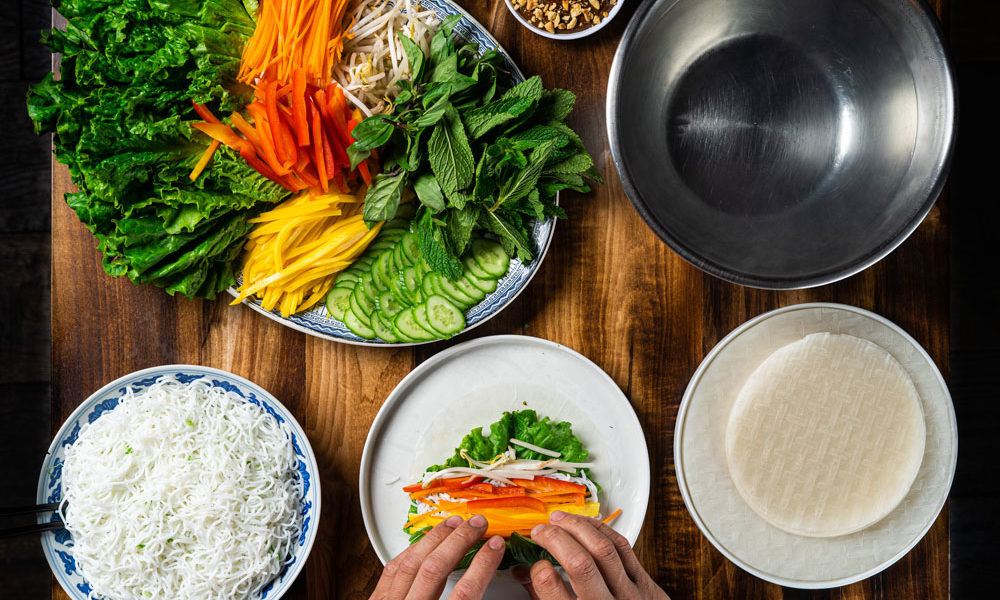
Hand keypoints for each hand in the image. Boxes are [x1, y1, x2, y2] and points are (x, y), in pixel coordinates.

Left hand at [371, 514, 505, 599]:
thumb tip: (489, 581)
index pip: (465, 594)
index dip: (483, 565)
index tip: (495, 545)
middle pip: (435, 569)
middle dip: (459, 541)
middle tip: (478, 524)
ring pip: (411, 564)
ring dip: (435, 539)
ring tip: (454, 523)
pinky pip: (392, 570)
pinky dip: (410, 551)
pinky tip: (424, 542)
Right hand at [515, 512, 670, 599]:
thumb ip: (544, 599)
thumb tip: (523, 572)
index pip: (553, 588)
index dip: (538, 569)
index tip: (532, 563)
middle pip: (580, 563)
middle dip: (555, 539)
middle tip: (539, 531)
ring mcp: (630, 595)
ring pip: (603, 549)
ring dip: (578, 526)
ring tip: (559, 519)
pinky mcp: (646, 584)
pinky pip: (623, 547)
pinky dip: (602, 530)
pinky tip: (586, 524)